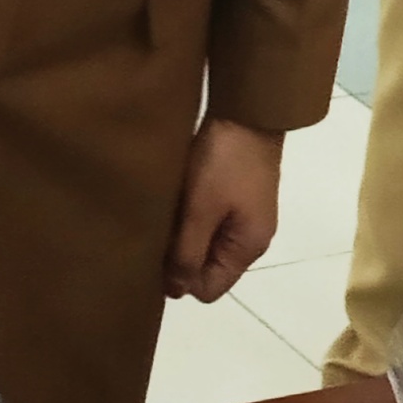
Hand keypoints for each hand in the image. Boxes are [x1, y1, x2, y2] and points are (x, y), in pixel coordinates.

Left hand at [167, 114, 280, 302]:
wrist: (247, 110)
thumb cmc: (223, 163)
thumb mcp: (200, 211)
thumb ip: (187, 253)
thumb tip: (176, 292)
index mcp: (247, 248)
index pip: (209, 290)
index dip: (180, 281)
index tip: (155, 257)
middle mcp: (250, 238)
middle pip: (207, 268)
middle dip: (179, 257)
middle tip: (152, 235)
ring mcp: (245, 216)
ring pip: (205, 243)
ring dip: (183, 235)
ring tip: (160, 216)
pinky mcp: (238, 196)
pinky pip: (209, 222)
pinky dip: (191, 217)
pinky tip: (175, 201)